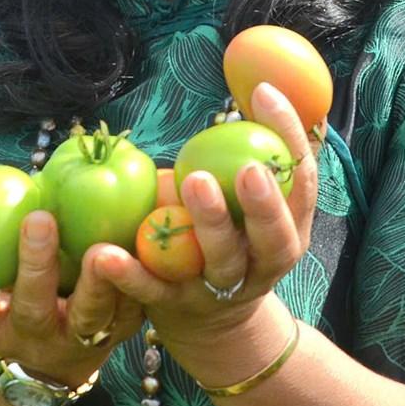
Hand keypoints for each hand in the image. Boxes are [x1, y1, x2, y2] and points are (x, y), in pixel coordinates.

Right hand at [0, 206, 142, 386]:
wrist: (58, 361)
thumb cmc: (12, 299)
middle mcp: (32, 338)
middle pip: (30, 307)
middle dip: (32, 264)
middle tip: (37, 218)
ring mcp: (77, 341)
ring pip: (88, 316)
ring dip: (96, 283)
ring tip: (101, 248)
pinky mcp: (119, 335)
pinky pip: (130, 311)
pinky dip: (136, 284)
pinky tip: (140, 250)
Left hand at [88, 81, 317, 349]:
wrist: (214, 324)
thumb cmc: (234, 236)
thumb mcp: (254, 201)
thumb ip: (257, 153)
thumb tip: (263, 81)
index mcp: (291, 229)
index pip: (301, 181)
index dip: (289, 137)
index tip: (264, 93)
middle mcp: (264, 262)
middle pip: (273, 235)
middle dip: (264, 203)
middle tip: (247, 167)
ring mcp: (221, 288)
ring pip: (220, 262)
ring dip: (209, 223)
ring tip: (191, 182)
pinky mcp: (176, 307)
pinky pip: (152, 290)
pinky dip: (128, 273)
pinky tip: (104, 254)